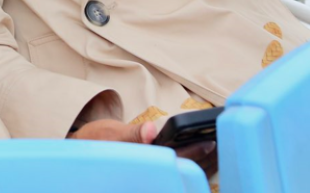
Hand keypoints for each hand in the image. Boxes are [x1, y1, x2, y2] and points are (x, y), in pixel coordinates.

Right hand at [71, 119, 215, 172]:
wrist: (84, 152)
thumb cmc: (98, 141)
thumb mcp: (112, 133)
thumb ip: (133, 133)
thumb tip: (150, 131)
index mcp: (143, 162)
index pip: (176, 158)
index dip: (195, 150)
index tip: (211, 141)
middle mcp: (151, 174)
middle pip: (186, 169)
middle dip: (207, 159)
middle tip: (225, 144)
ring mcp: (154, 177)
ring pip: (185, 174)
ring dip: (205, 164)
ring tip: (221, 150)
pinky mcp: (155, 176)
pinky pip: (179, 174)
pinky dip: (197, 165)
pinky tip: (208, 158)